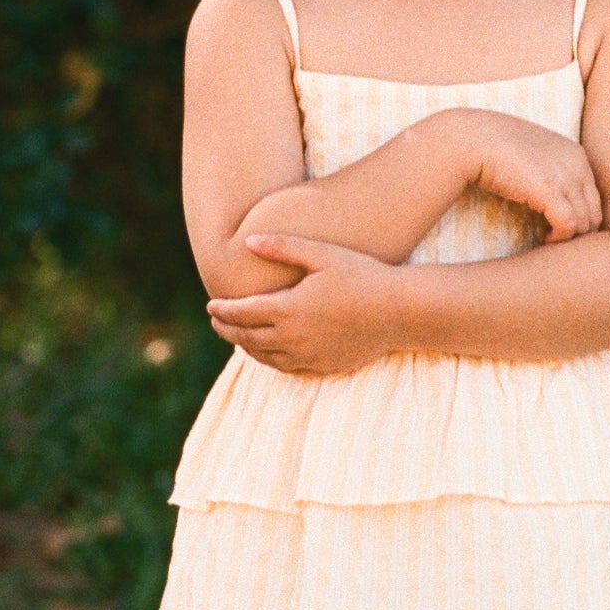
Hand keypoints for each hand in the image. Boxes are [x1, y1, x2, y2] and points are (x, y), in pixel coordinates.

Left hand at [209, 236, 410, 376]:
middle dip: (227, 330)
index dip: (222, 310)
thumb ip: (283, 248)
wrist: (398, 311)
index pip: (241, 313)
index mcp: (288, 309)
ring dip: (246, 347)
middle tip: (216, 321)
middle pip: (247, 338)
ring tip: (237, 336)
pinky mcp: (323, 366)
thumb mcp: (322, 254)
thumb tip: (247, 241)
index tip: (211, 306)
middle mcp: (293, 338)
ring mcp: (308, 356)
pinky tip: (268, 352)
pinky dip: (269, 360)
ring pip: (264, 357)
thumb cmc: (361, 275)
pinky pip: (286, 368)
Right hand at [459, 111, 601, 242]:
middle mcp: (578, 165)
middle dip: (579, 232)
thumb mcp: (534, 155)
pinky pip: (569, 225)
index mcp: (576, 155)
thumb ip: (550, 172)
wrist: (475, 139)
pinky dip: (560, 238)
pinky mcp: (550, 191)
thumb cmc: (496, 147)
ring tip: (549, 241)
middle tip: (557, 239)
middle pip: (594, 212)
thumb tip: (550, 197)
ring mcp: (566, 177)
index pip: (593, 197)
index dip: (581, 217)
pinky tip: (545, 239)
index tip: (560, 227)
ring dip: (569, 238)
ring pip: (585, 222)